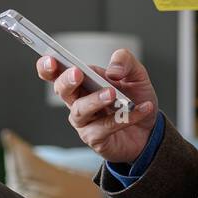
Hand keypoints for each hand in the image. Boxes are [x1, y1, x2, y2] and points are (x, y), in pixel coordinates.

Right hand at [36, 48, 157, 164]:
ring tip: (112, 94)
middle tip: (77, 73)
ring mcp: (85, 122)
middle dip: (67, 81)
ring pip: (80, 111)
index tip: (50, 58)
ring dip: (95, 100)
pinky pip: (106, 127)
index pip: (57, 73)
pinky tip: (142, 109)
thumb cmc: (135, 99)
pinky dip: (125, 117)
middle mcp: (78, 102)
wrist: (149, 129)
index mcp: (83, 82)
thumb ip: (125, 62)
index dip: (48, 66)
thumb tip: (112, 69)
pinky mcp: (96, 139)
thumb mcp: (136, 75)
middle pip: (62, 91)